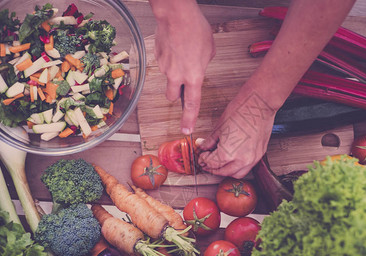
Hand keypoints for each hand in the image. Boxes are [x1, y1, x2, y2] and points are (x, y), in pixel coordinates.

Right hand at [153, 3, 214, 133]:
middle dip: (176, 93)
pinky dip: (169, 57)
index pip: (191, 105)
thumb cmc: (195, 29)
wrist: (176, 15)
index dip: (189, 119)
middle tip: (182, 82)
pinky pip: (163, 62)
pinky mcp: (156, 57)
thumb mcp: (209, 50)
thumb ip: (204, 64)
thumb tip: (198, 66)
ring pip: (167, 77)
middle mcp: (176, 76)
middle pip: (172, 96)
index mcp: (193, 77)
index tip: (186, 130)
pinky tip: (175, 45)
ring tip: (182, 53)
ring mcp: (164, 67)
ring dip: (173, 71)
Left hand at [198, 85, 275, 177]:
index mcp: (228, 154)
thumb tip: (203, 146)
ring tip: (220, 163)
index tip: (201, 157)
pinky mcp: (259, 154)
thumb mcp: (219, 127)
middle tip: (207, 162)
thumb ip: (210, 141)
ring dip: (226, 171)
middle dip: (213, 168)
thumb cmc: (241, 111)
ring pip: (236, 174)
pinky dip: (238, 166)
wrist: (259, 104)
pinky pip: (247, 167)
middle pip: (223, 172)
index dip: (204, 160)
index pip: (211, 164)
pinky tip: (233, 159)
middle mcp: (241, 160)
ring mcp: (252, 158)